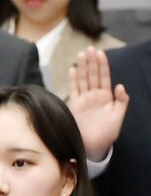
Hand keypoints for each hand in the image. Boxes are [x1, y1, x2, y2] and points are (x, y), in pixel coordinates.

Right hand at [67, 48, 127, 162]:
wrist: (94, 146)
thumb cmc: (107, 133)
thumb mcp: (119, 116)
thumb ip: (121, 101)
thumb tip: (120, 86)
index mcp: (106, 97)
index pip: (104, 77)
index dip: (102, 65)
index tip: (100, 53)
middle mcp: (94, 95)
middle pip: (92, 75)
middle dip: (91, 62)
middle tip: (89, 48)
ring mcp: (84, 100)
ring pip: (83, 80)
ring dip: (82, 67)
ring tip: (81, 55)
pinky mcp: (75, 106)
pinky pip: (74, 90)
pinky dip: (73, 80)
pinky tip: (73, 70)